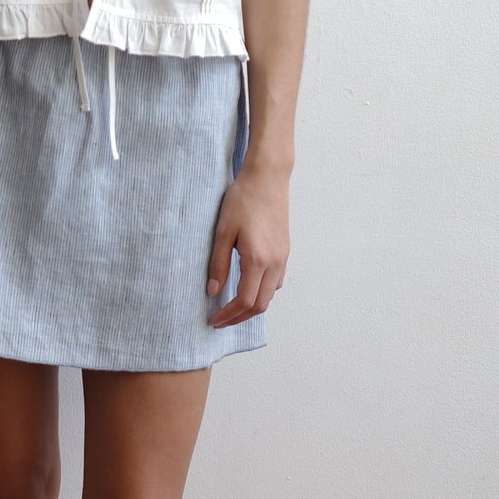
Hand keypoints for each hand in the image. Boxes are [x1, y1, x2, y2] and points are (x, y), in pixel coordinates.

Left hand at [206, 158, 289, 325]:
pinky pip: (276, 281)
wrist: (267, 177)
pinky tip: (248, 287)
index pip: (245, 301)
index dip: (229, 315)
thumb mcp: (222, 231)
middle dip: (240, 317)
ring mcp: (283, 257)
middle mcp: (275, 262)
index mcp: (258, 259)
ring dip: (252, 306)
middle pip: (260, 305)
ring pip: (270, 295)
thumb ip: (218, 263)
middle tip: (221, 320)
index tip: (214, 320)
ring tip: (232, 307)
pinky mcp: (285, 250)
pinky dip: (262, 292)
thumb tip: (213, 291)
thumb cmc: (243, 199)